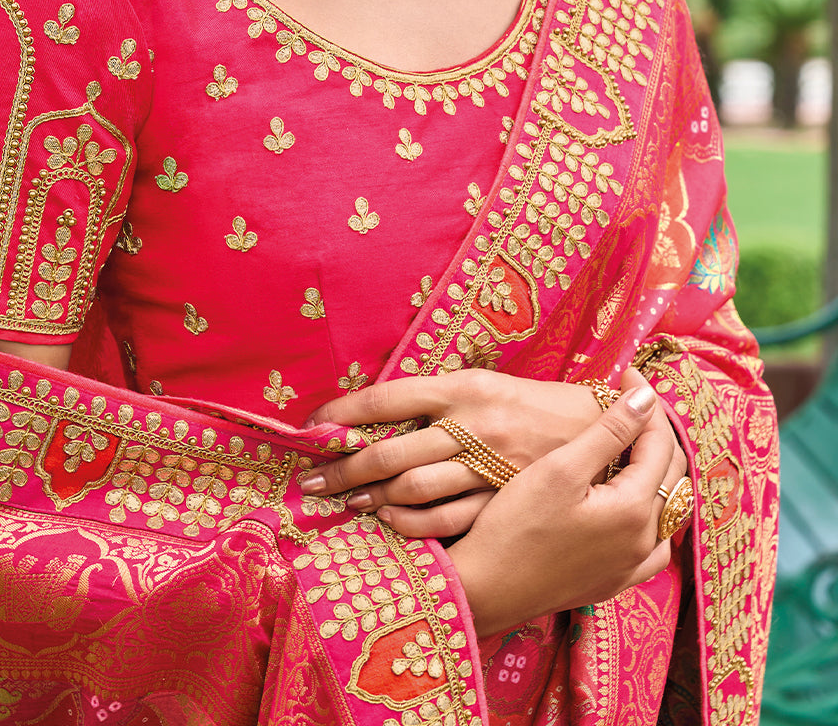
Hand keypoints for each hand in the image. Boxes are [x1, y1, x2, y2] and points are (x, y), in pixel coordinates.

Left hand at [299, 368, 601, 536]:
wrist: (600, 429)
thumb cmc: (528, 404)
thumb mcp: (482, 385)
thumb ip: (434, 400)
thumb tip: (372, 414)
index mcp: (461, 386)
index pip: (385, 398)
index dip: (341, 414)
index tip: (309, 428)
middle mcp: (471, 423)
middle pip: (389, 450)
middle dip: (342, 468)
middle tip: (310, 483)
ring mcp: (487, 465)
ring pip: (412, 487)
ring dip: (371, 498)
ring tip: (344, 503)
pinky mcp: (502, 499)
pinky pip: (447, 518)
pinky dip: (411, 524)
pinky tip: (389, 523)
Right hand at [447, 370, 687, 636]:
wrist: (486, 587)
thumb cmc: (516, 524)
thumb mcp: (560, 468)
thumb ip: (609, 432)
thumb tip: (646, 398)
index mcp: (634, 510)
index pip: (659, 443)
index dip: (647, 403)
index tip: (628, 374)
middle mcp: (644, 543)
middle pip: (671, 475)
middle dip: (655, 431)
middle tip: (629, 400)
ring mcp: (631, 568)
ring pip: (667, 510)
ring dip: (656, 472)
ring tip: (632, 444)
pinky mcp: (614, 582)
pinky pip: (653, 543)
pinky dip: (650, 513)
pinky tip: (629, 503)